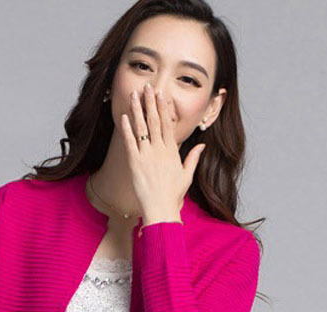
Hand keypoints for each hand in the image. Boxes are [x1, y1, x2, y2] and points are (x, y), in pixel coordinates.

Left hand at [120, 82, 206, 222]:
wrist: (161, 208)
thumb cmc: (173, 195)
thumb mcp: (186, 175)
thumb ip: (193, 158)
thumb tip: (202, 145)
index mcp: (172, 151)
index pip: (168, 124)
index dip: (164, 107)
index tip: (161, 94)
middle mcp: (159, 150)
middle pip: (155, 121)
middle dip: (151, 102)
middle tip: (148, 87)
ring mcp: (147, 156)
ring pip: (141, 127)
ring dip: (137, 110)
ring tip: (134, 95)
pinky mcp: (135, 163)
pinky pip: (130, 142)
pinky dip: (126, 129)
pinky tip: (123, 116)